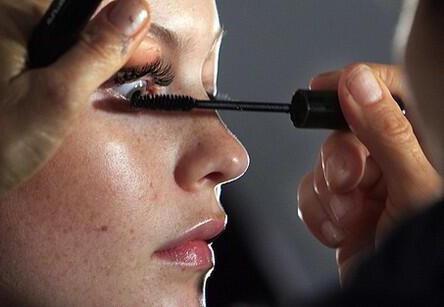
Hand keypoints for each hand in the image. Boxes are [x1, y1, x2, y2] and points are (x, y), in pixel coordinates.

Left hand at [0, 0, 150, 241]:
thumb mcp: (58, 97)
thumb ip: (98, 50)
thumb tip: (134, 11)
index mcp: (2, 10)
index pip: (79, 5)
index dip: (116, 30)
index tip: (140, 53)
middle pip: (63, 20)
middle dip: (99, 45)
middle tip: (124, 74)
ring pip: (45, 36)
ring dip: (77, 58)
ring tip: (96, 86)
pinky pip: (24, 52)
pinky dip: (50, 67)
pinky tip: (60, 90)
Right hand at [297, 63, 442, 283]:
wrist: (400, 302)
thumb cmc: (427, 250)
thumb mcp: (414, 187)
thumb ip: (386, 132)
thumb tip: (358, 82)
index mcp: (423, 145)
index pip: (390, 92)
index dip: (356, 84)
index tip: (325, 86)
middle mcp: (392, 161)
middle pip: (345, 130)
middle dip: (338, 159)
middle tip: (348, 181)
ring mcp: (365, 186)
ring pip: (322, 163)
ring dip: (327, 194)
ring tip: (350, 218)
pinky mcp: (340, 209)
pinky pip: (310, 193)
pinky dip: (316, 213)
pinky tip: (339, 231)